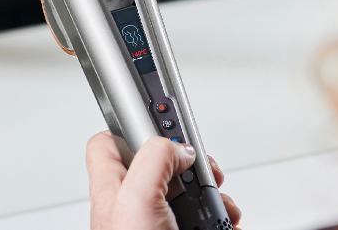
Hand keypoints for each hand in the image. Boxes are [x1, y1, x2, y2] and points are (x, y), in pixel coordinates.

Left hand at [85, 132, 240, 229]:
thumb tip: (179, 148)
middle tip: (204, 173)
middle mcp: (132, 203)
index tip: (162, 117)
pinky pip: (205, 219)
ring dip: (213, 196)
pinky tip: (227, 224)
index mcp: (114, 187)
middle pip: (162, 164)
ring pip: (189, 194)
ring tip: (220, 206)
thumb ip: (154, 159)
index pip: (110, 141)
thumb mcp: (137, 198)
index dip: (133, 126)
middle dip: (191, 166)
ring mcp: (155, 220)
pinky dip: (221, 218)